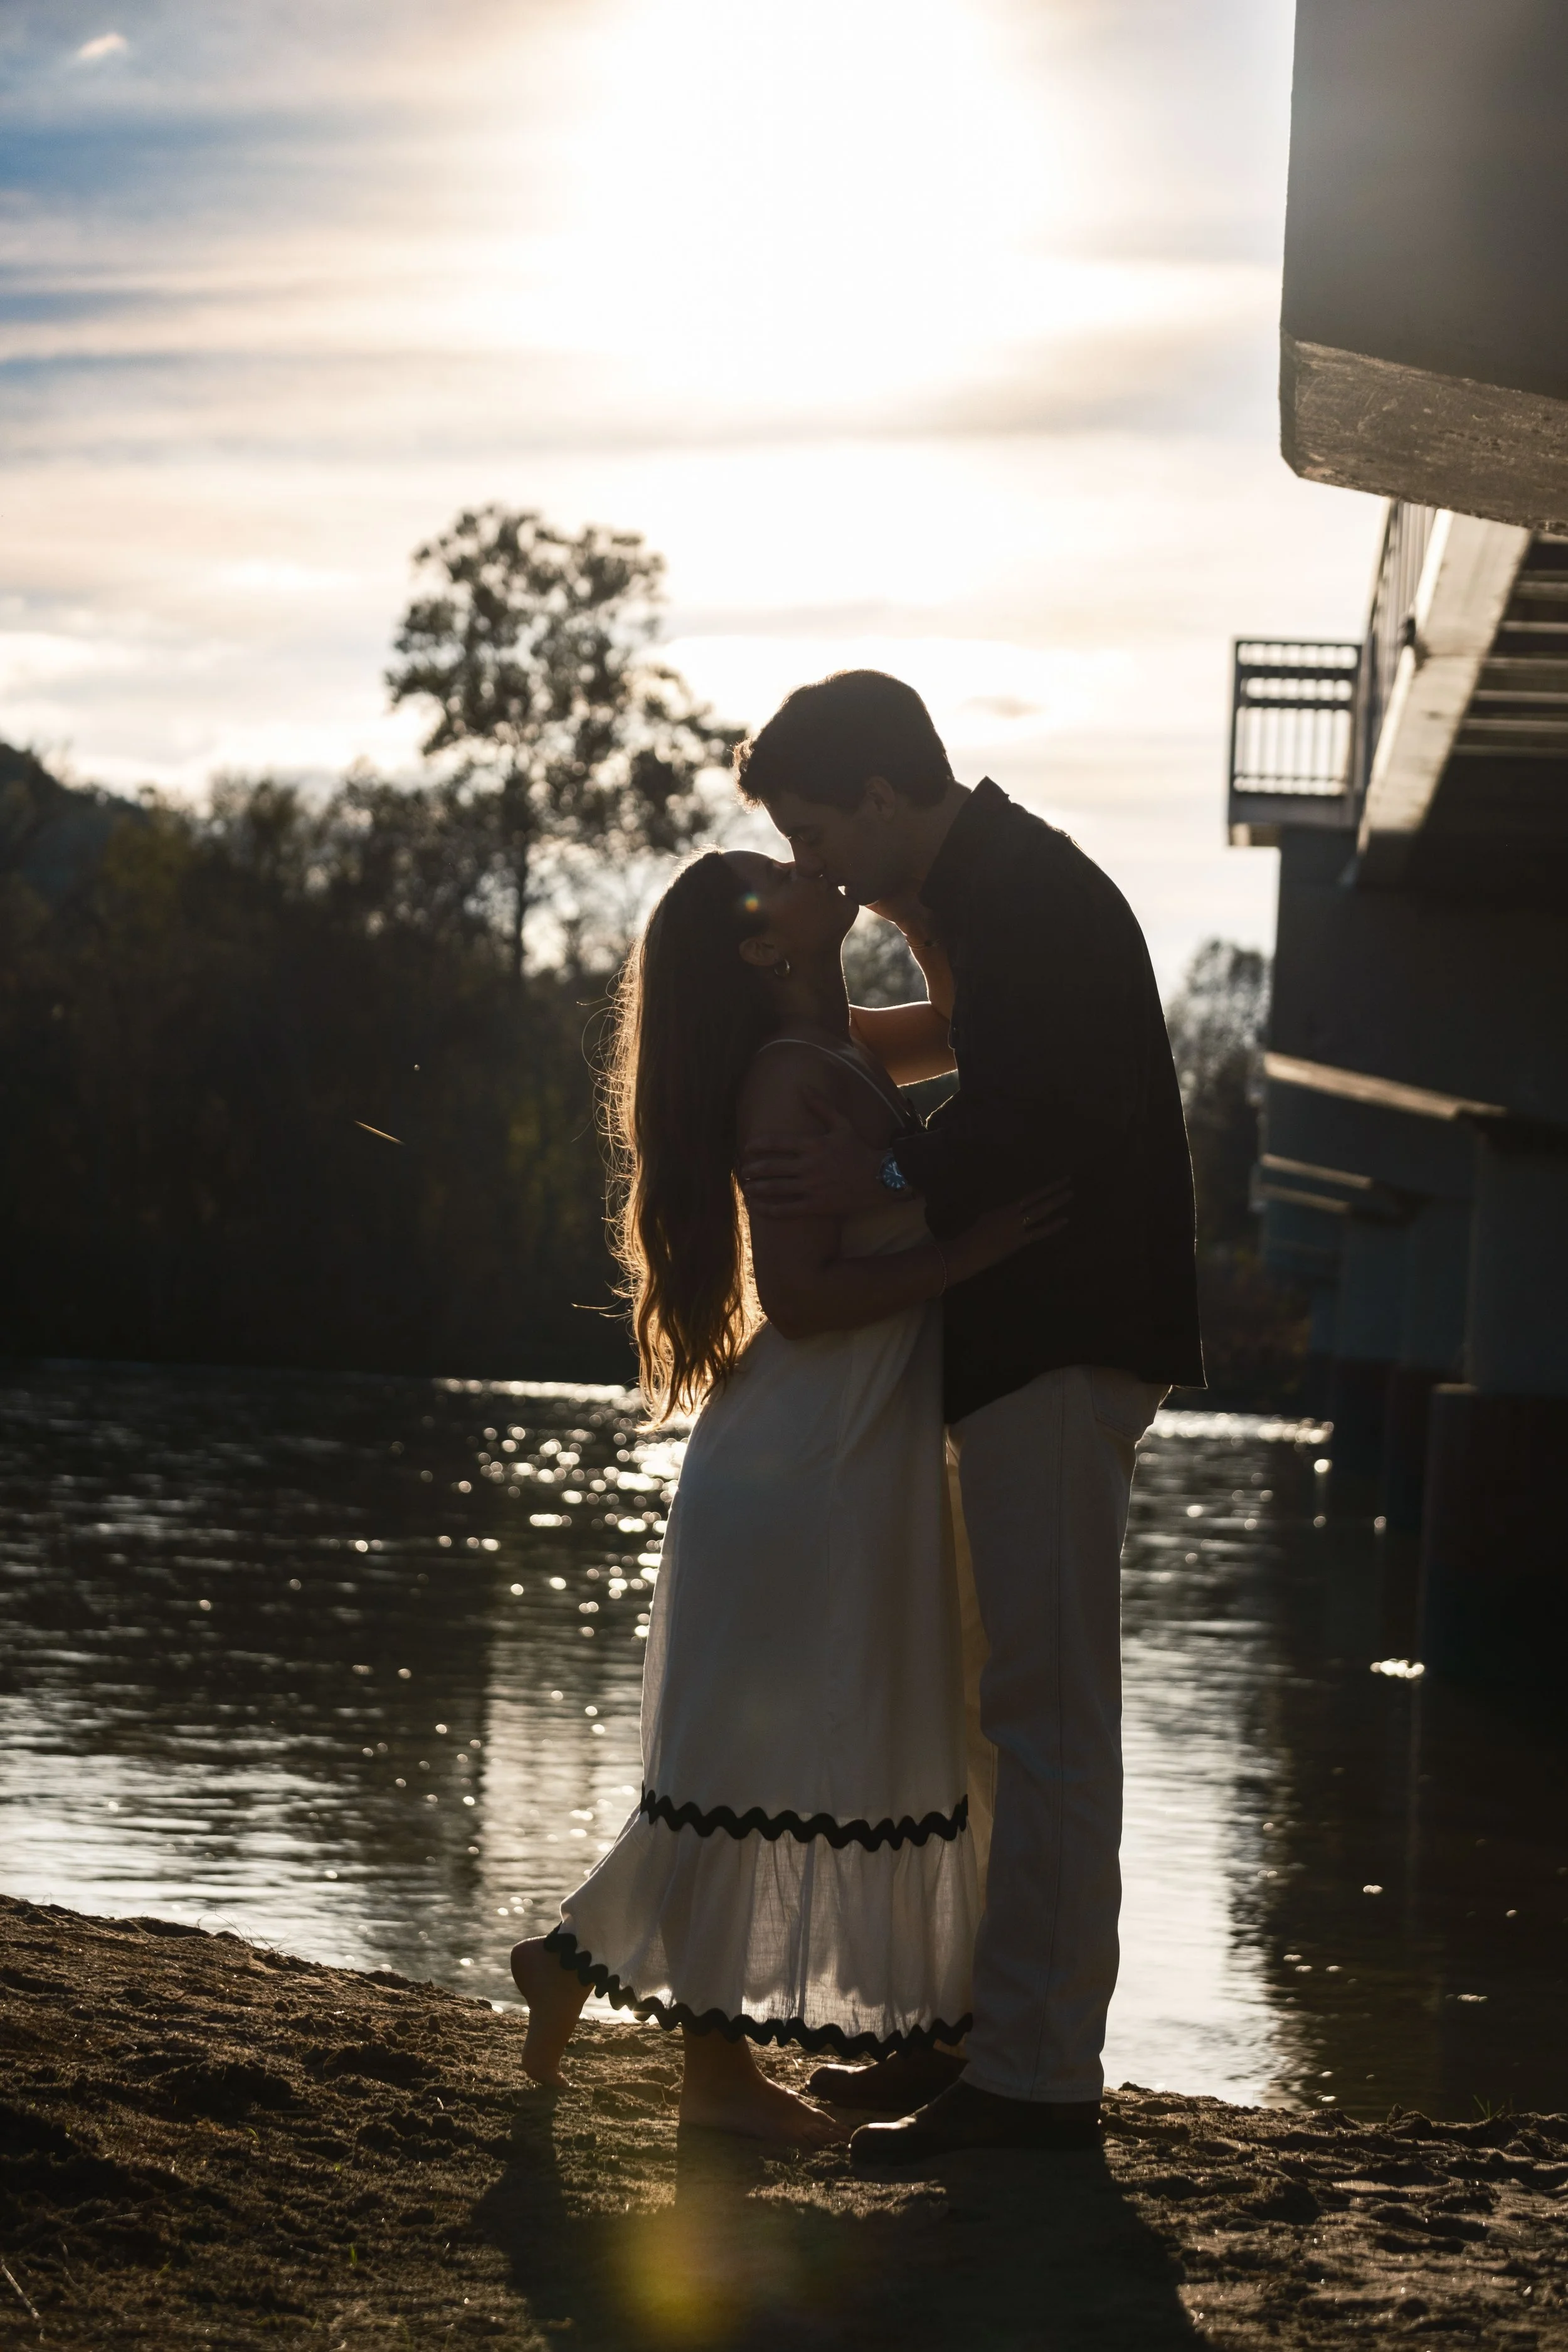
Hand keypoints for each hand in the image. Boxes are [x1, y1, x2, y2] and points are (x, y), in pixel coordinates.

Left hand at [740, 1097, 890, 1218]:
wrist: (880, 1177)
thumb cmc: (859, 1150)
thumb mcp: (842, 1125)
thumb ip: (821, 1107)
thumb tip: (804, 1088)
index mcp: (812, 1145)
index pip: (776, 1143)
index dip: (757, 1145)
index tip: (746, 1149)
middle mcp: (808, 1166)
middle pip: (771, 1167)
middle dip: (752, 1170)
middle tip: (743, 1172)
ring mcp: (811, 1187)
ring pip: (776, 1189)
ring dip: (757, 1189)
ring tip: (747, 1189)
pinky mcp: (816, 1205)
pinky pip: (787, 1209)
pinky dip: (770, 1209)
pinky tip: (759, 1208)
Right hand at [940, 1176, 1071, 1284]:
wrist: (969, 1250)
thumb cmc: (974, 1235)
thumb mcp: (987, 1219)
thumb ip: (1000, 1216)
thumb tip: (1008, 1216)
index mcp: (1007, 1209)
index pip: (1031, 1196)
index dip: (1046, 1189)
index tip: (1058, 1182)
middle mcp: (1015, 1215)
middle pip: (1039, 1200)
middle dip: (1055, 1191)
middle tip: (1069, 1181)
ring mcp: (1018, 1227)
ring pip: (1041, 1212)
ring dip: (1056, 1202)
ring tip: (1070, 1194)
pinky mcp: (1020, 1241)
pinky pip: (1039, 1233)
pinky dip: (1052, 1226)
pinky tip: (1064, 1220)